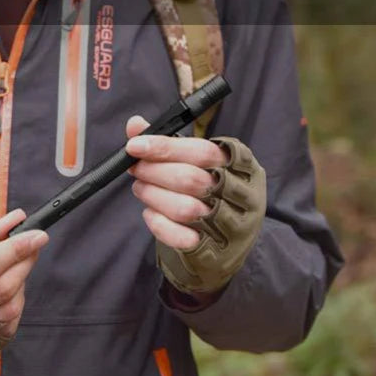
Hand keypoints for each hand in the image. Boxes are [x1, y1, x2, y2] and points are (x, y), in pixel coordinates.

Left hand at [125, 116, 265, 294]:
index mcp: (239, 164)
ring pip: (184, 208)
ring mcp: (230, 225)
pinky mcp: (214, 250)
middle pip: (191, 179)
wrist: (227, 240)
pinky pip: (181, 238)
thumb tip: (135, 125)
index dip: (164, 147)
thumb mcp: (196, 161)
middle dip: (153, 172)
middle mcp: (240, 194)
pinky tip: (151, 213)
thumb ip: (167, 143)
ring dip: (152, 195)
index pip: (201, 151)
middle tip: (136, 168)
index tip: (134, 146)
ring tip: (141, 188)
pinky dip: (158, 224)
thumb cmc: (209, 190)